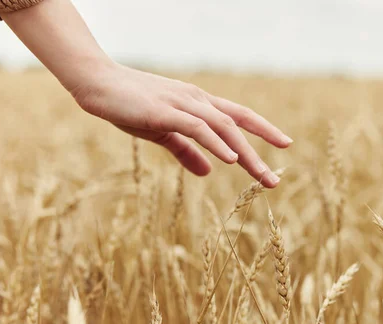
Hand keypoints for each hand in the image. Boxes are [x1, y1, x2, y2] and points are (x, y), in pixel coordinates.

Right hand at [70, 62, 291, 186]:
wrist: (97, 84)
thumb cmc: (130, 106)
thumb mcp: (163, 133)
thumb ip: (187, 152)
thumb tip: (208, 172)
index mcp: (198, 104)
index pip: (238, 115)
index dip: (263, 129)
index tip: (284, 144)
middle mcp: (196, 100)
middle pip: (237, 124)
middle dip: (261, 149)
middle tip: (275, 179)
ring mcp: (181, 104)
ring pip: (223, 127)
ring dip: (245, 152)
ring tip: (262, 175)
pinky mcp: (164, 112)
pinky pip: (196, 127)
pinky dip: (216, 142)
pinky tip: (230, 158)